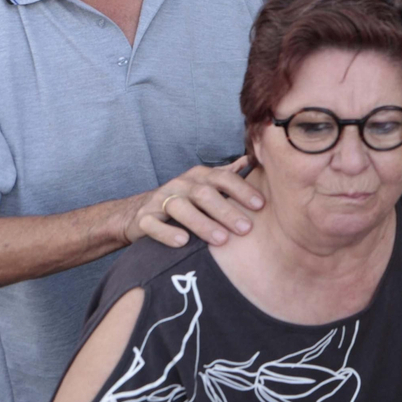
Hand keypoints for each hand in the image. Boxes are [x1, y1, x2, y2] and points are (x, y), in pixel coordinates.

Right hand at [123, 160, 264, 247]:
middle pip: (204, 194)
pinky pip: (153, 224)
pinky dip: (167, 232)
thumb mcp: (206, 185)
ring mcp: (160, 200)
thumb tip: (251, 160)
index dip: (242, 190)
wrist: (141, 211)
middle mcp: (180, 184)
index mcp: (199, 176)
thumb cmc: (184, 200)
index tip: (260, 205)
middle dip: (227, 211)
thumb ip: (227, 176)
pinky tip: (183, 241)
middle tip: (246, 229)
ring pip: (180, 207)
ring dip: (202, 223)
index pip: (223, 178)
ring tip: (221, 239)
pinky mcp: (144, 218)